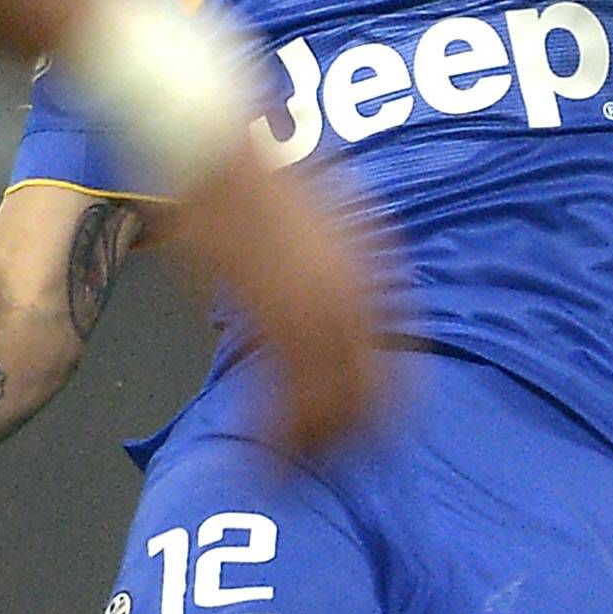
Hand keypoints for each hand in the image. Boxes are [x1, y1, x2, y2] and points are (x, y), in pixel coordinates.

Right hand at [160, 147, 388, 456]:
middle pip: (377, 392)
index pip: (400, 356)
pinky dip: (281, 435)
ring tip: (288, 471)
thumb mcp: (309, 222)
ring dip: (315, 445)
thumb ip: (321, 271)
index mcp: (377, 262)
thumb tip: (305, 312)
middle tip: (321, 462)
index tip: (356, 432)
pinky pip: (292, 398)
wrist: (212, 141)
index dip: (378, 405)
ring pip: (338, 403)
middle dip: (352, 437)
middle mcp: (362, 289)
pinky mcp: (277, 316)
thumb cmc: (244, 171)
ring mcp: (323, 304)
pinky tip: (264, 454)